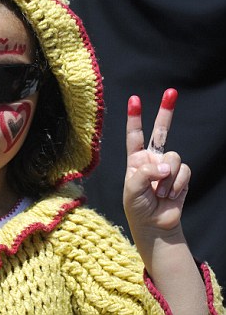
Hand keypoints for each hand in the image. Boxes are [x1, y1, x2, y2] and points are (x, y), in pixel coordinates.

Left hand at [123, 88, 190, 234]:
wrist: (155, 225)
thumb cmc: (137, 207)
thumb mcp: (132, 189)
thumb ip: (145, 173)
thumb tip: (164, 166)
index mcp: (135, 160)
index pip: (135, 135)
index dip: (135, 117)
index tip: (134, 99)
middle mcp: (152, 160)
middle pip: (161, 131)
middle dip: (166, 111)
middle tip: (171, 91)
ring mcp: (168, 167)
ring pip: (175, 157)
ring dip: (168, 177)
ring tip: (160, 192)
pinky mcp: (182, 176)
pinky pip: (184, 171)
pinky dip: (177, 184)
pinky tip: (170, 195)